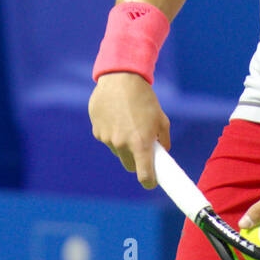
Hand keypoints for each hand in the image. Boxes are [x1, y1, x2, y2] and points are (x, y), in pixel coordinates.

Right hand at [88, 72, 170, 186]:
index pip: (144, 175)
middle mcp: (122, 144)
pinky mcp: (97, 131)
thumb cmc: (144, 98)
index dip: (149, 181)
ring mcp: (107, 139)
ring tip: (128, 123)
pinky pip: (107, 139)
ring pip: (117, 151)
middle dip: (136, 161)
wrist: (121, 78)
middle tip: (142, 149)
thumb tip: (162, 152)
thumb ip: (163, 140)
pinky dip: (112, 133)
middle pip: (129, 166)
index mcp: (140, 143)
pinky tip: (116, 116)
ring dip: (123, 145)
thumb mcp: (161, 119)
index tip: (152, 181)